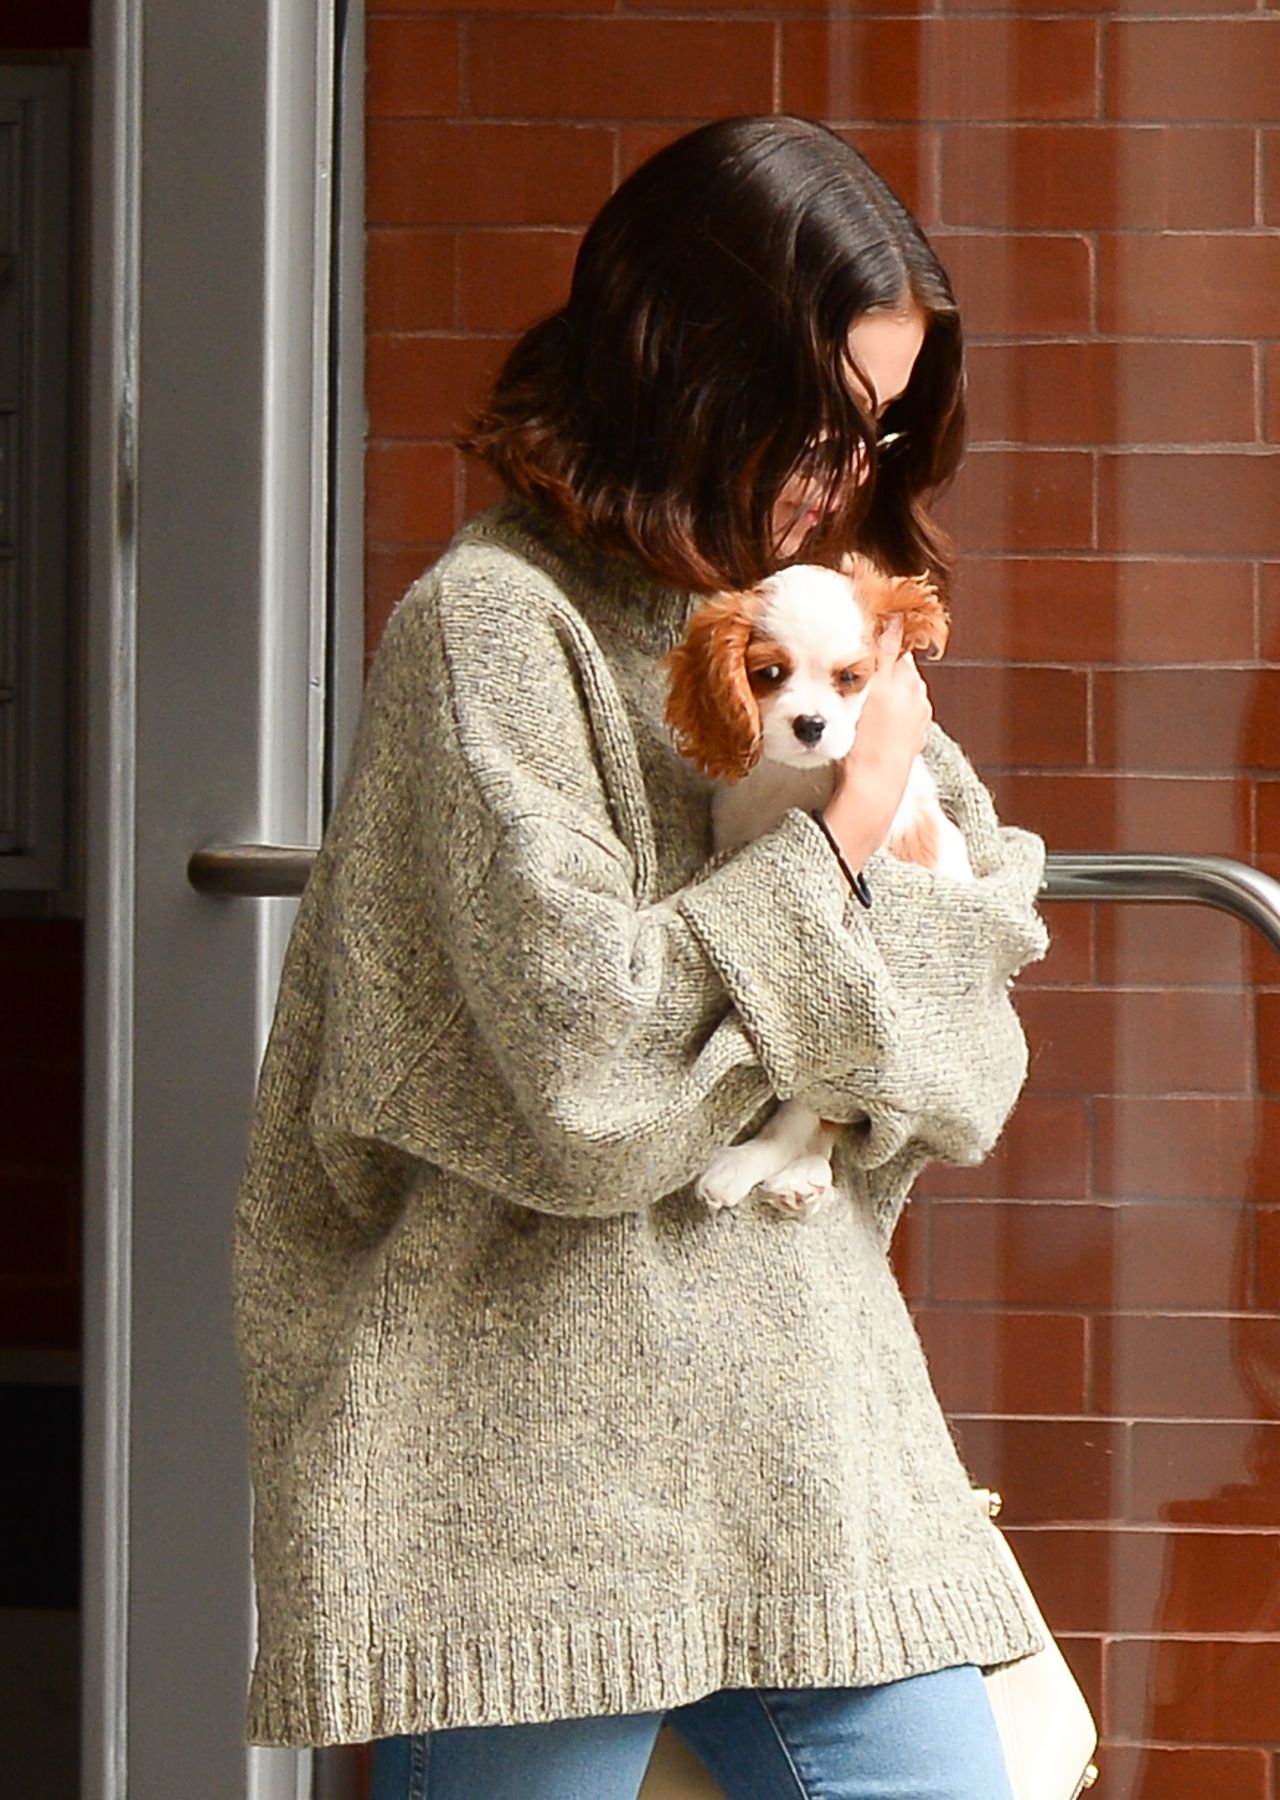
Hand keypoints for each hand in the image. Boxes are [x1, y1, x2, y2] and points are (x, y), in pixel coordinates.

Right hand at [824, 615, 932, 862]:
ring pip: (896, 699)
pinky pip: (895, 723)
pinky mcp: (909, 745)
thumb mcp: (872, 688)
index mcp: (910, 682)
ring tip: (855, 706)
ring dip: (880, 698)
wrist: (873, 787)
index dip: (877, 649)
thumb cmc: (869, 739)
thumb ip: (884, 652)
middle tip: (850, 679)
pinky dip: (883, 721)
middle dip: (879, 673)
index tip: (858, 650)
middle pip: (897, 674)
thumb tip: (894, 619)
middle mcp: (919, 700)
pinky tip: (867, 729)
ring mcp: (916, 724)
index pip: (897, 650)